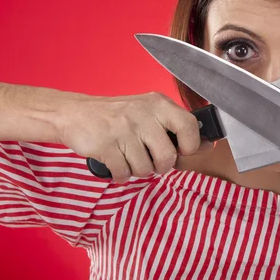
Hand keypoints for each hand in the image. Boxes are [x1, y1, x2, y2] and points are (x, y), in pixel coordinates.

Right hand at [55, 92, 210, 182]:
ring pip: (145, 169)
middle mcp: (143, 114)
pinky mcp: (106, 145)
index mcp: (158, 104)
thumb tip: (205, 146)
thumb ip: (174, 128)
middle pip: (168, 156)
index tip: (182, 152)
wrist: (74, 114)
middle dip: (160, 166)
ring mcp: (124, 130)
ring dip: (138, 170)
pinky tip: (116, 162)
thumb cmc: (116, 116)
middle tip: (150, 160)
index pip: (189, 126)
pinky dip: (121, 174)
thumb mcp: (148, 113)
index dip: (190, 146)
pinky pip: (124, 173)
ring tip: (129, 157)